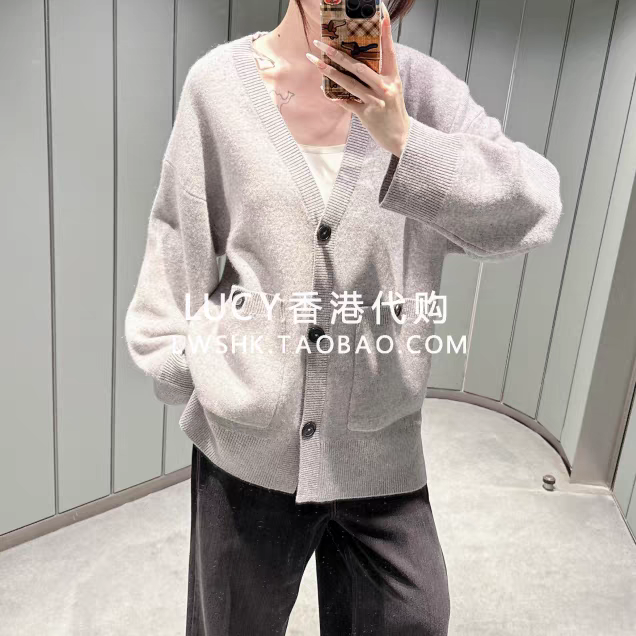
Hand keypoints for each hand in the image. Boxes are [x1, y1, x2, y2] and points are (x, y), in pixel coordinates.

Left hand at [306, 1, 409, 157]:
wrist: (400, 137)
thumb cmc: (393, 111)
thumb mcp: (392, 89)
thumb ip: (379, 76)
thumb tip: (358, 62)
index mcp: (393, 77)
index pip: (388, 50)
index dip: (385, 31)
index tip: (380, 12)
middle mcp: (385, 87)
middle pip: (359, 66)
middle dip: (338, 54)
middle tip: (322, 43)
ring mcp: (375, 101)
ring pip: (349, 83)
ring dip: (330, 72)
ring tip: (316, 62)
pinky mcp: (366, 115)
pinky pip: (346, 103)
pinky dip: (335, 97)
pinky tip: (324, 90)